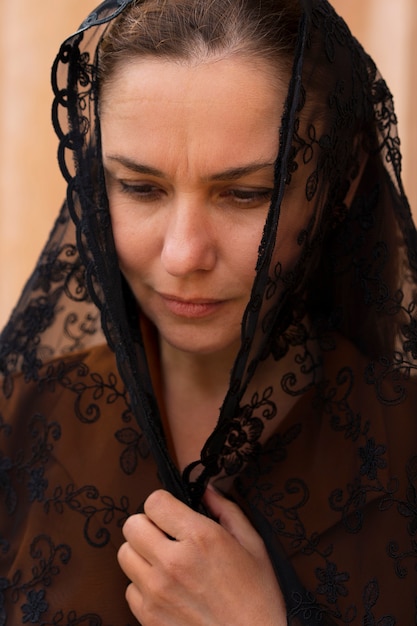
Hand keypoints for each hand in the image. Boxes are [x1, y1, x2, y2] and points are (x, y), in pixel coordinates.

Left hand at [117, 486, 286, 624]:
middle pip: (131, 525)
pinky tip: (166, 589)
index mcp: (200, 538)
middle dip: (147, 525)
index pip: (154, 502)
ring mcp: (157, 591)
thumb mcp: (253, 545)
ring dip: (141, 554)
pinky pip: (129, 589)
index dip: (163, 504)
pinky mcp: (148, 617)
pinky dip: (143, 586)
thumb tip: (207, 490)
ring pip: (125, 555)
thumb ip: (227, 510)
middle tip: (165, 536)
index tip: (172, 514)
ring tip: (163, 562)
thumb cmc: (257, 599)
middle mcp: (173, 562)